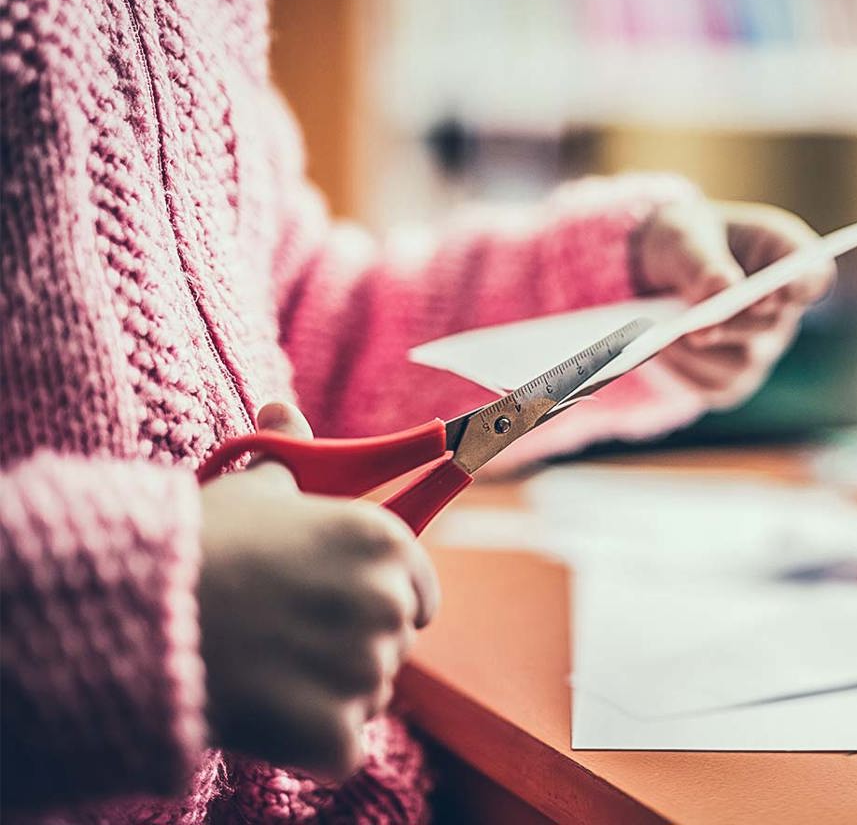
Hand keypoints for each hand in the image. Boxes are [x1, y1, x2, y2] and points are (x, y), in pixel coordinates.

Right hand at [197, 402, 440, 778]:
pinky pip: (342, 748)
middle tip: (284, 638)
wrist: (136, 617)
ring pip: (366, 698)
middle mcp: (389, 601)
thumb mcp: (251, 491)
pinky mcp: (338, 732)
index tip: (341, 608)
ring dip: (327, 695)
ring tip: (266, 669)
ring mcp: (367, 669)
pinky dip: (309, 744)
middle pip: (392, 646)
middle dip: (349, 649)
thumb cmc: (198, 547)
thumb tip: (284, 410)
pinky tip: (266, 713)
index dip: (382, 603)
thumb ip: (291, 455)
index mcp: (383, 541)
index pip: (420, 592)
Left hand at [632, 199, 833, 408]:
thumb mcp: (683, 233)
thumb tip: (722, 288)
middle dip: (732, 323)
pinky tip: (661, 350)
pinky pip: (716, 386)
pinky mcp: (734, 378)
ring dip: (700, 352)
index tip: (781, 286)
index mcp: (783, 256)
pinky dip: (685, 369)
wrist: (657, 269)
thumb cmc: (683, 241)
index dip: (803, 284)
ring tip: (662, 336)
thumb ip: (703, 259)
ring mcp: (762, 347)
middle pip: (771, 324)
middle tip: (699, 327)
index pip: (814, 276)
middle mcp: (782, 308)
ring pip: (742, 364)